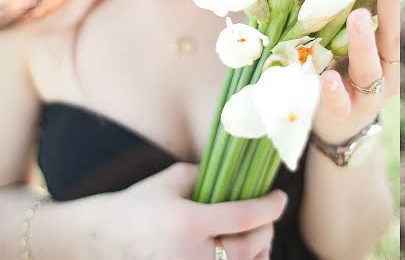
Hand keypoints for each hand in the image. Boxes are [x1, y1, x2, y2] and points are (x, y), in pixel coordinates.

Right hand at [66, 162, 285, 259]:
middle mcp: (187, 255)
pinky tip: (244, 254)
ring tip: (260, 235)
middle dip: (267, 228)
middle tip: (269, 214)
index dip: (271, 207)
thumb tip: (248, 177)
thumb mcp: (175, 179)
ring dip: (258, 252)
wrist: (100, 238)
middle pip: (249, 247)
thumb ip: (212, 179)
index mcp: (186, 222)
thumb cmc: (142, 202)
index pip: (244, 216)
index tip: (280, 196)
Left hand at [312, 0, 399, 143]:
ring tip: (358, 18)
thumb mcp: (345, 50)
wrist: (337, 132)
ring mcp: (364, 97)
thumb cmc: (341, 78)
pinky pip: (339, 103)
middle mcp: (383, 73)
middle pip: (388, 39)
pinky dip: (334, 91)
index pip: (391, 19)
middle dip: (386, 7)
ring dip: (363, 43)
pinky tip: (327, 79)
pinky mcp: (341, 116)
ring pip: (368, 70)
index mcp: (386, 54)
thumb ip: (343, 22)